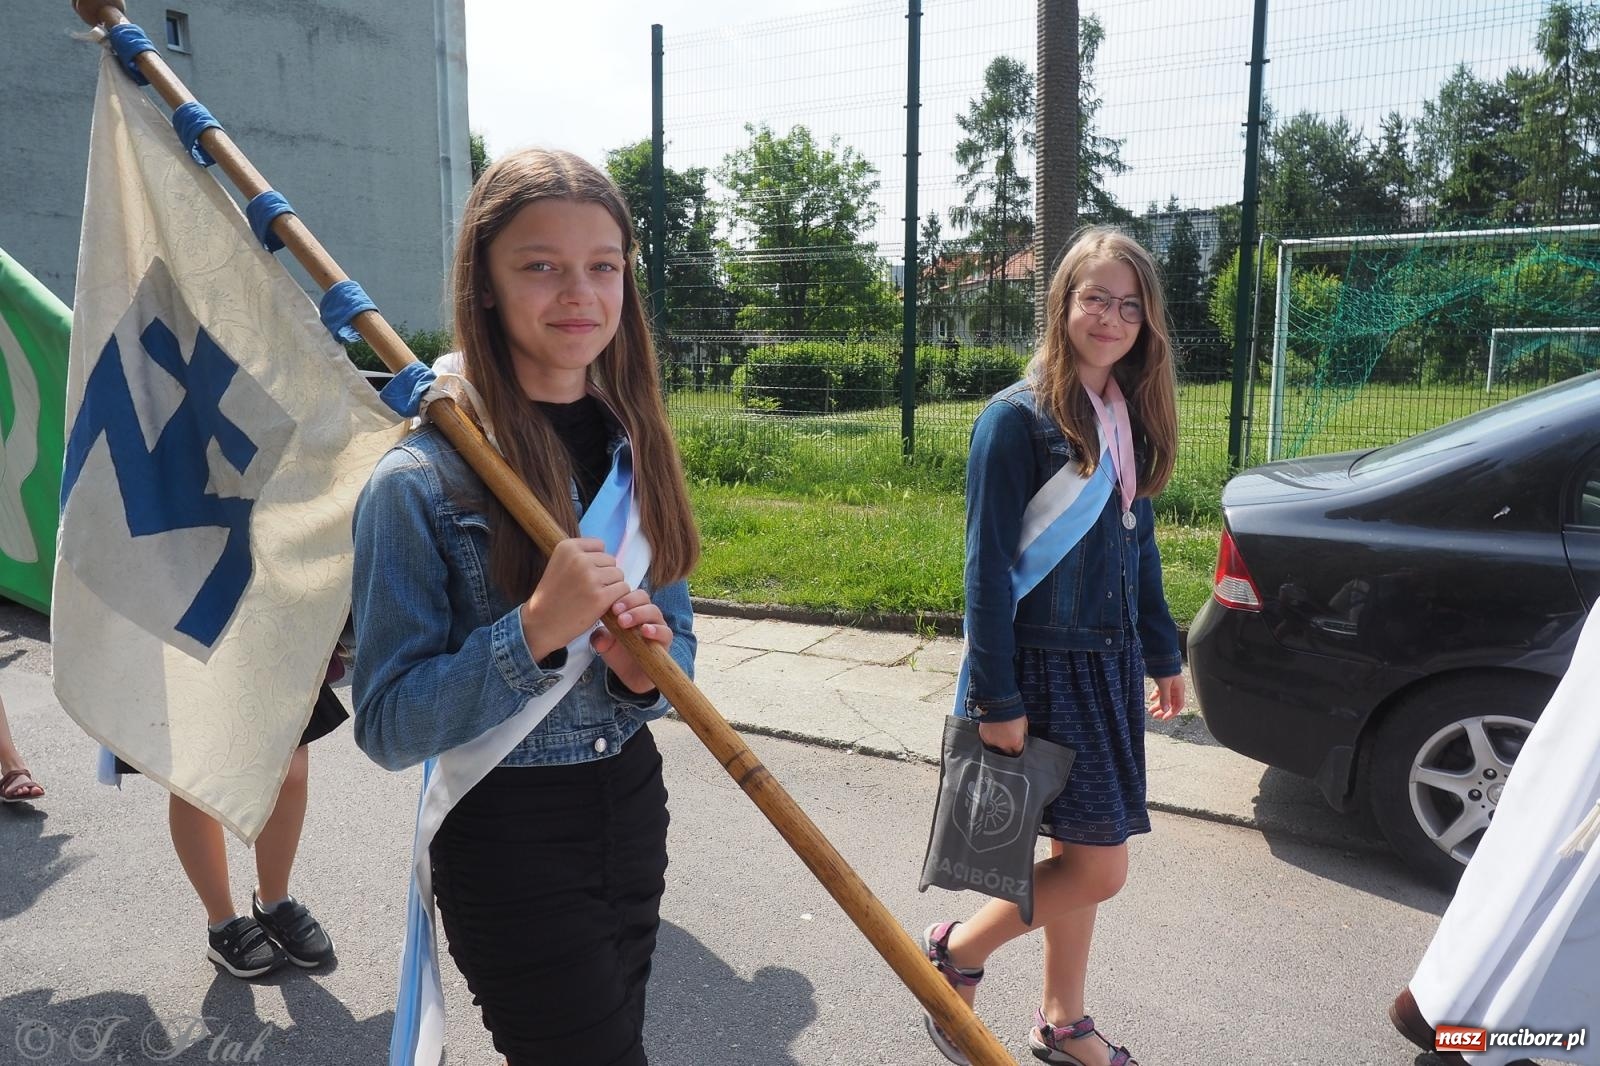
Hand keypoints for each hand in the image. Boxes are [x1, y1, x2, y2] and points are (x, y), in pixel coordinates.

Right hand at [520, 537, 628, 659]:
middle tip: (587, 590)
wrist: (542, 623)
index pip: (599, 545)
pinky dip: (617, 599)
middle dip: (605, 575)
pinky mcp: (600, 597)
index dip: (596, 562)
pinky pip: (623, 589)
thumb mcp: (560, 565)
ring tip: (592, 597)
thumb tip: (610, 556)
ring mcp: (590, 577)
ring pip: (619, 575)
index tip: (583, 575)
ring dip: (612, 587)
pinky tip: (601, 605)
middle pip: (611, 561)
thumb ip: (581, 555)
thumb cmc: (554, 595)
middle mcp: (579, 559)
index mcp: (567, 547)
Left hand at [590, 588, 672, 693]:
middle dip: (629, 602)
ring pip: (653, 611)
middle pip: (642, 597)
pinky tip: (645, 631)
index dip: (621, 596)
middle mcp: (646, 614)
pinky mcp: (665, 640)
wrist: (631, 675)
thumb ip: (600, 639)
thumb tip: (599, 639)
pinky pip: (665, 631)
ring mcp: (657, 625)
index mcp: (631, 609)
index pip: (629, 593)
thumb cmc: (620, 653)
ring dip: (638, 614)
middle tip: (616, 612)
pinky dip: (655, 629)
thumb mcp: (604, 645)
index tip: (610, 606)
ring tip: (624, 622)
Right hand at [977, 715, 1027, 754]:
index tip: (1017, 744)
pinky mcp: (984, 736)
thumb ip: (1023, 733)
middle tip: (1008, 738)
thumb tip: (1023, 736)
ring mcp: (993, 742)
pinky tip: (993, 730)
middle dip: (1008, 746)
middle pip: (1007, 751)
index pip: (1018, 752)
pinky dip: (990, 736)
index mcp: (1015, 743)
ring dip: (999, 742)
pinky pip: (988, 740)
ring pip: (996, 746)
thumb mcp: (1024, 723)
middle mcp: (1004, 745)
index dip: (1017, 747)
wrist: (999, 703)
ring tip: (1000, 733)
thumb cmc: (1013, 712)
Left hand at [1148, 674, 1185, 719]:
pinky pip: (1161, 691)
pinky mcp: (1164, 680)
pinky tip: (1150, 699)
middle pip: (1170, 703)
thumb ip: (1165, 698)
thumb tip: (1165, 710)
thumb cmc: (1165, 670)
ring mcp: (1170, 684)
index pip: (1178, 705)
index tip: (1164, 718)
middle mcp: (1176, 688)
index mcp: (1179, 689)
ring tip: (1150, 710)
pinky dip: (1156, 696)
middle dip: (1163, 710)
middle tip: (1155, 716)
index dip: (1172, 713)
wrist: (1161, 656)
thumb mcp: (1164, 685)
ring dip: (1158, 704)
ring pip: (1165, 698)